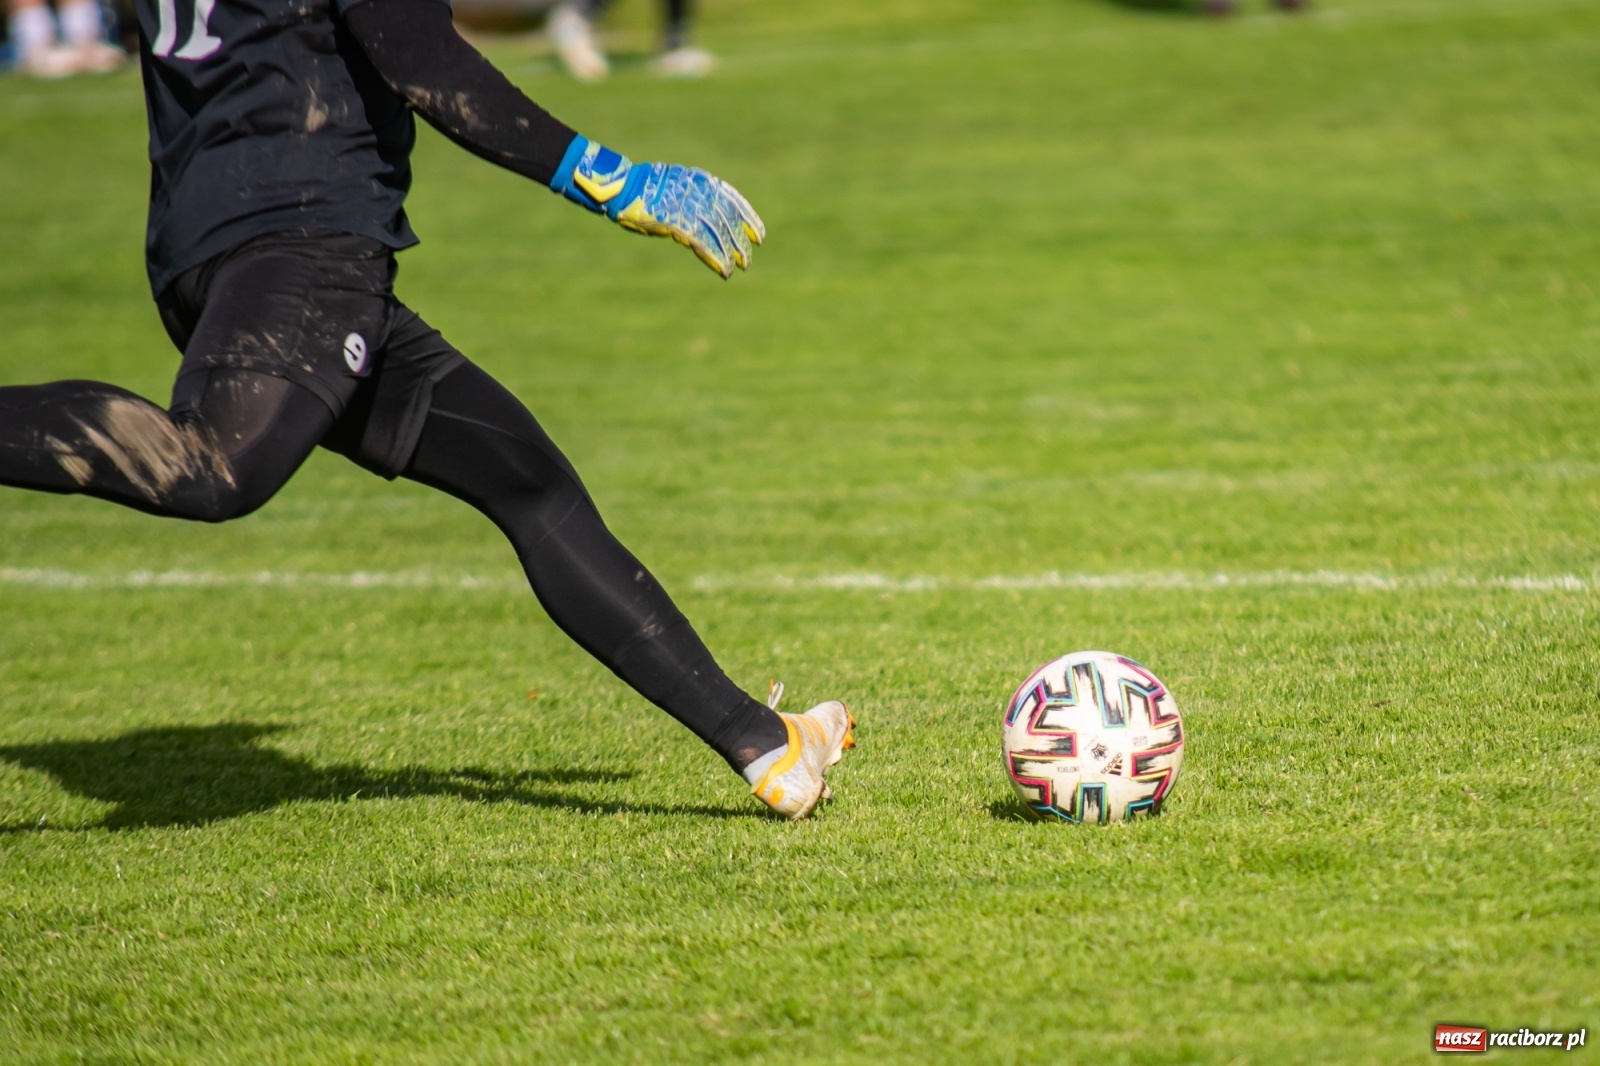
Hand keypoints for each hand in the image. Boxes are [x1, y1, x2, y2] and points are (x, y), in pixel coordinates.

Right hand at [550, 137, 765, 278]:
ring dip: (731, 252)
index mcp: (701, 181)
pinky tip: (724, 270)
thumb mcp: (675, 190)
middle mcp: (700, 192)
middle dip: (741, 240)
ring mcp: (689, 206)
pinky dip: (716, 257)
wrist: (622, 187)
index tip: (759, 236)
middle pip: (728, 219)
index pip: (732, 200)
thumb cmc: (643, 190)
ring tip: (740, 267)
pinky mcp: (678, 222)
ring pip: (719, 233)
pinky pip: (703, 243)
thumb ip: (693, 201)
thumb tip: (707, 221)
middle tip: (749, 258)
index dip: (748, 219)